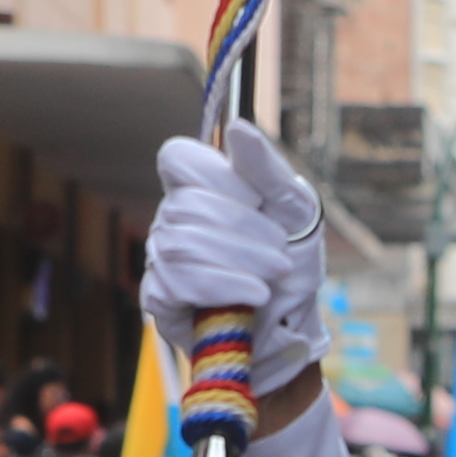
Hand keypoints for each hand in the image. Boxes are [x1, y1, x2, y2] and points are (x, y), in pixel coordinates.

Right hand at [137, 120, 328, 393]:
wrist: (292, 329)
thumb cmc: (292, 265)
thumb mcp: (295, 210)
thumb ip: (266, 167)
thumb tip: (238, 127)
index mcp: (201, 188)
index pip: (176, 158)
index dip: (217, 178)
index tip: (258, 201)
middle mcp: (173, 218)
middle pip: (187, 204)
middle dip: (244, 229)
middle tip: (281, 254)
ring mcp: (162, 257)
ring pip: (181, 242)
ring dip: (239, 259)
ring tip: (273, 276)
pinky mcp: (161, 298)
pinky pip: (176, 280)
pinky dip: (223, 285)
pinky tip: (254, 296)